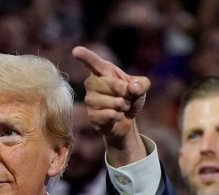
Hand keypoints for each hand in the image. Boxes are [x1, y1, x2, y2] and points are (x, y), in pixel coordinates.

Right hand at [71, 46, 150, 165]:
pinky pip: (111, 115)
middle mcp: (92, 83)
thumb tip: (133, 88)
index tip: (76, 51)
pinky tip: (115, 116)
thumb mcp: (141, 87)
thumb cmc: (130, 98)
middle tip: (125, 97)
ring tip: (120, 107)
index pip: (93, 62)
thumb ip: (142, 84)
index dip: (85, 56)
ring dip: (124, 107)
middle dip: (127, 94)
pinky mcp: (91, 115)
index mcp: (102, 71)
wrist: (124, 120)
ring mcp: (89, 99)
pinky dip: (119, 117)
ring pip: (116, 103)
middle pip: (116, 86)